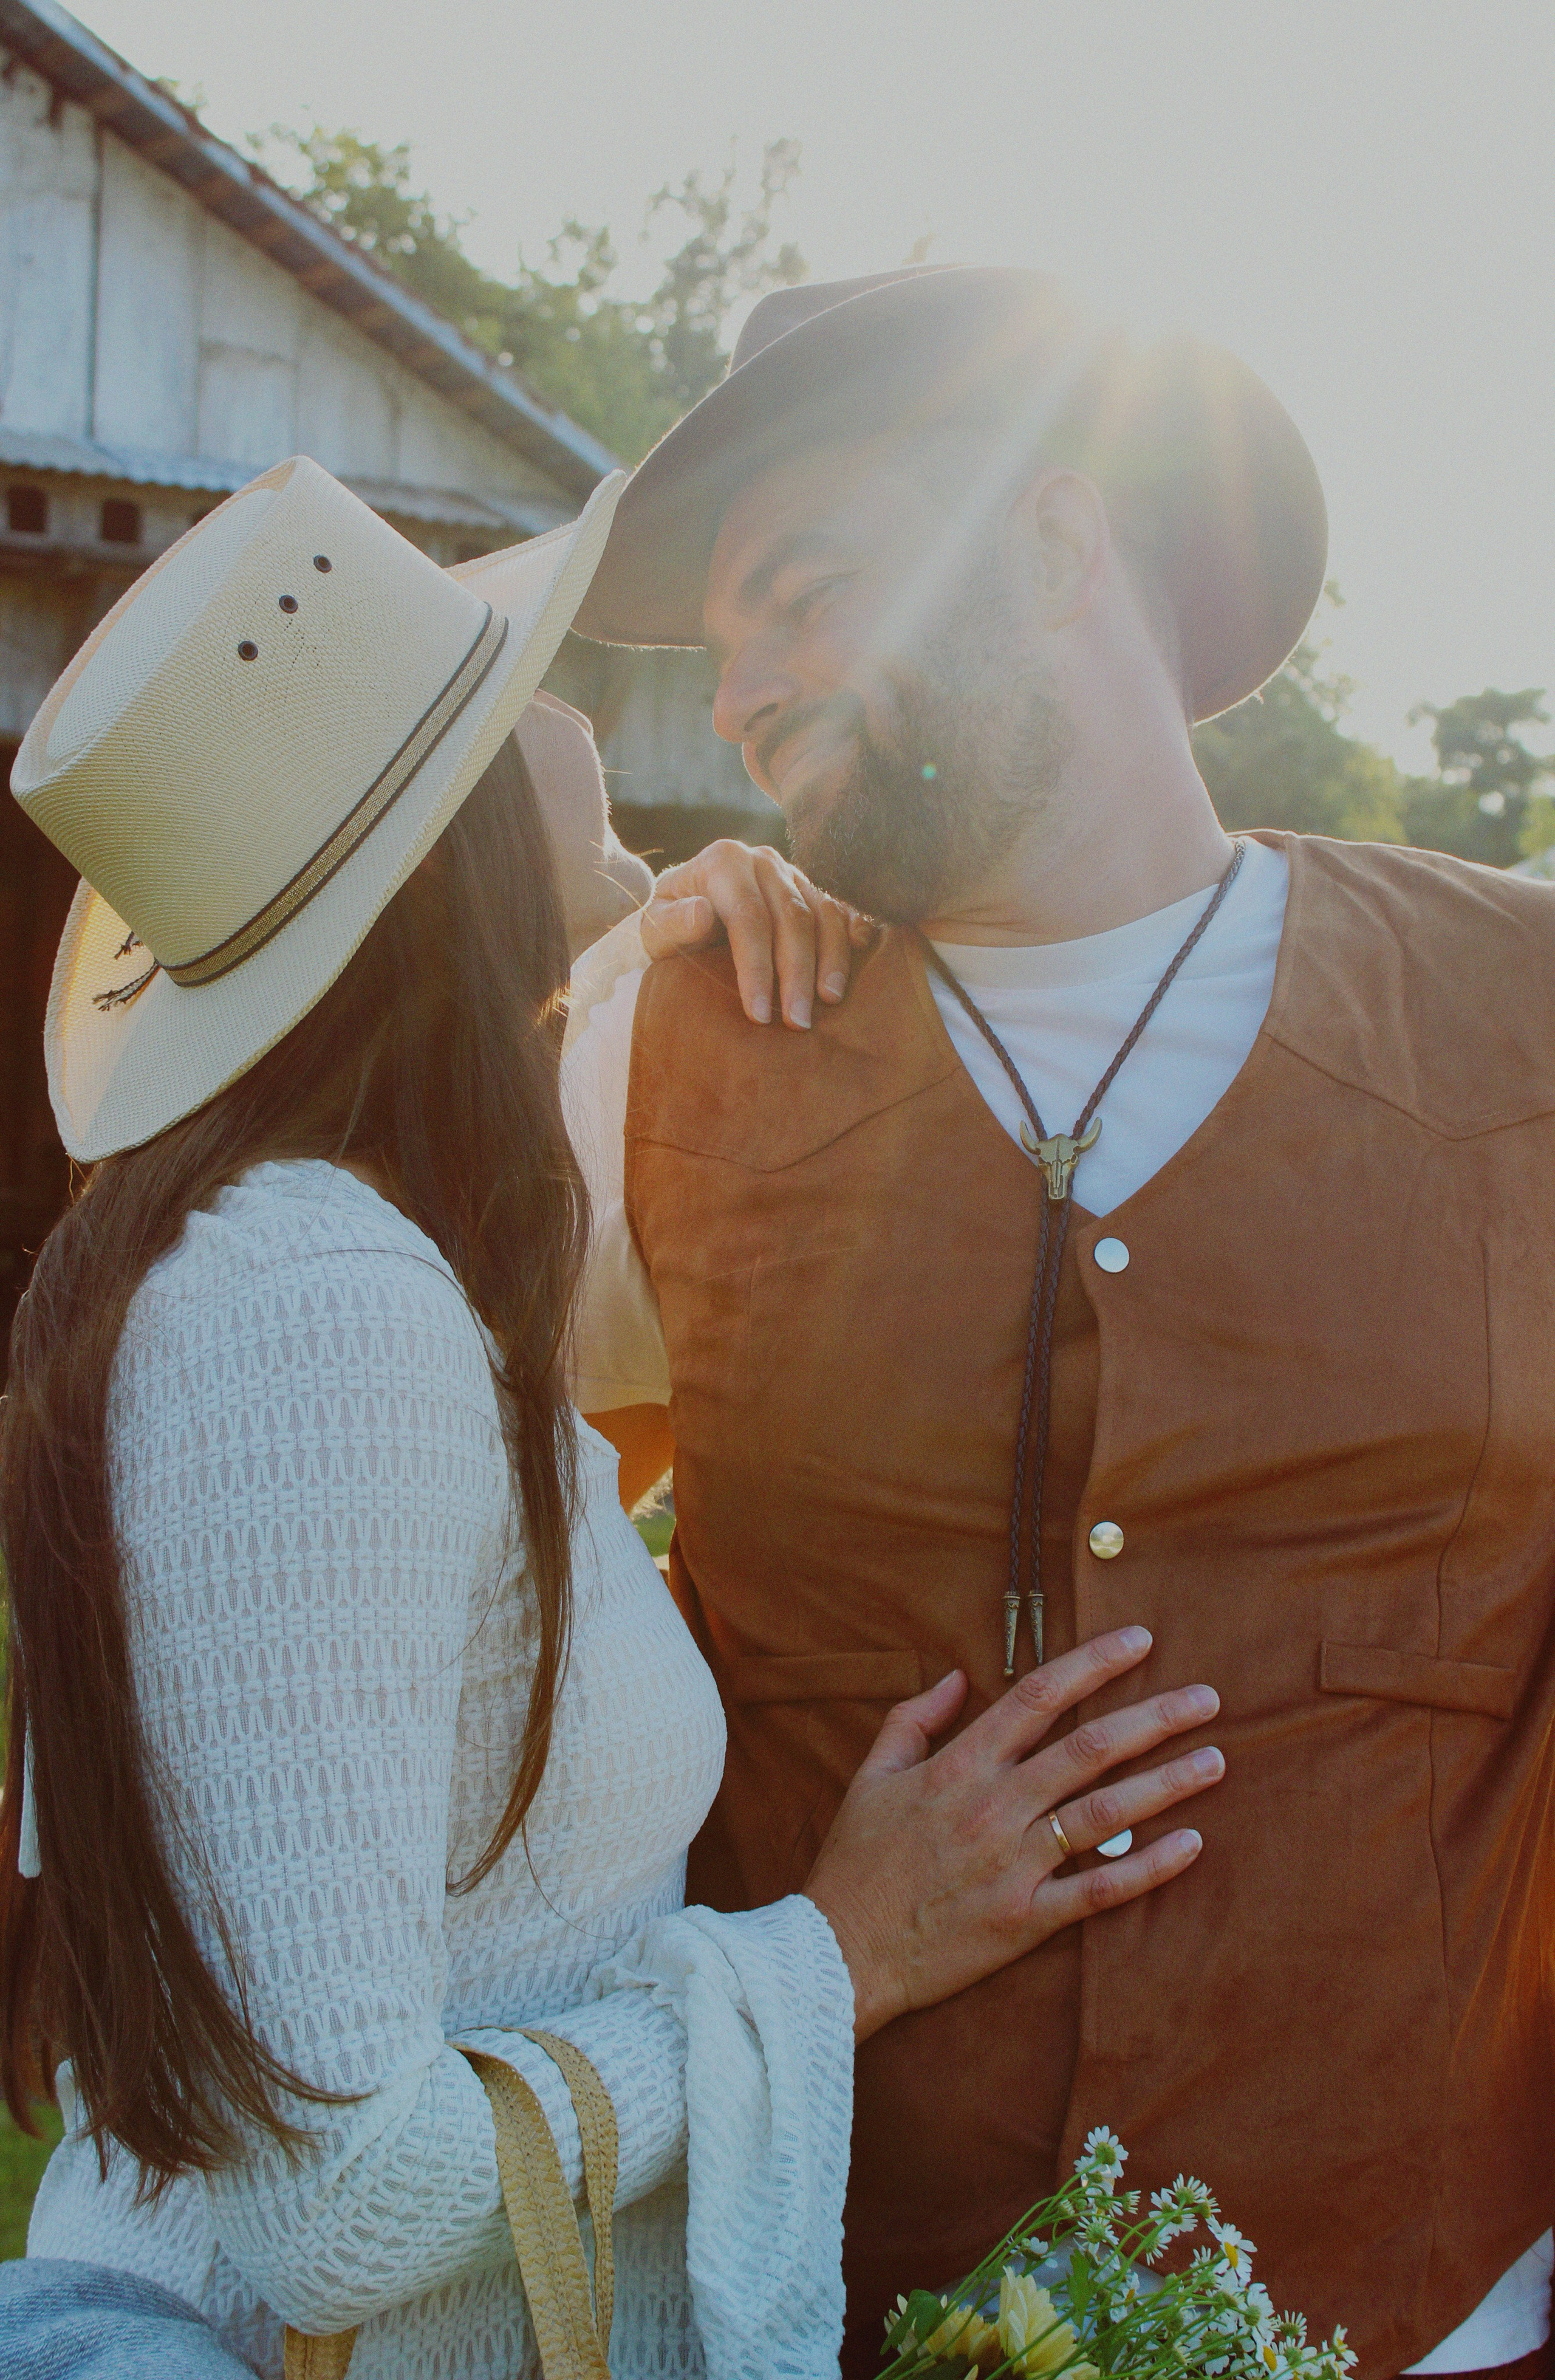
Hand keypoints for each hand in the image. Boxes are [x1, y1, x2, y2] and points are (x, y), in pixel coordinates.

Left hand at [640, 839, 870, 1029]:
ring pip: (822, 913)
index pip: (748, 918)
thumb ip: (672, 922)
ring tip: (830, 1002)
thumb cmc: (672, 925)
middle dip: (797, 973)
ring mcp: (792, 872)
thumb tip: (702, 914)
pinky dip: (852, 931)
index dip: (756, 968)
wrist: (688, 908)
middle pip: (791, 918)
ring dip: (830, 960)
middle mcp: (762, 860)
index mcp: (723, 861)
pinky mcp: (812, 888)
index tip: (758, 1014)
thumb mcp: (655, 927)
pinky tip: (860, 956)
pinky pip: (840, 908)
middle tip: (798, 1022)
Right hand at [803, 1629, 1222, 2042]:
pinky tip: (1191, 1845)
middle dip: (1154, 1718)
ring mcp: (1014, 1865)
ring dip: (1167, 1784)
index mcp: (958, 1766)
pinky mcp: (1026, 1919)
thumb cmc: (855, 1862)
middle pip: (1089, 1749)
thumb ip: (913, 1719)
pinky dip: (1148, 1868)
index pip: (1038, 1697)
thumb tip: (956, 1678)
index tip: (1140, 1641)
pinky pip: (1099, 1890)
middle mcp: (995, 1807)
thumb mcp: (871, 1775)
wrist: (839, 1952)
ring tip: (1216, 1760)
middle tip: (1208, 1699)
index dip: (1093, 1664)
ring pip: (1106, 1814)